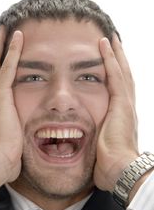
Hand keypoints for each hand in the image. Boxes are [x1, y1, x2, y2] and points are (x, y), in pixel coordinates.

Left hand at [94, 34, 138, 191]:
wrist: (120, 170)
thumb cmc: (110, 165)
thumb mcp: (101, 148)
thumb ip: (95, 141)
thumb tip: (82, 145)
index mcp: (121, 117)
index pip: (118, 90)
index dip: (115, 75)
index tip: (109, 63)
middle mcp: (126, 107)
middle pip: (123, 77)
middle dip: (118, 60)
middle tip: (113, 43)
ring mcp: (125, 103)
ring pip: (121, 71)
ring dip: (115, 54)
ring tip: (109, 38)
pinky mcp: (121, 103)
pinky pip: (115, 75)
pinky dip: (110, 59)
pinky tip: (105, 45)